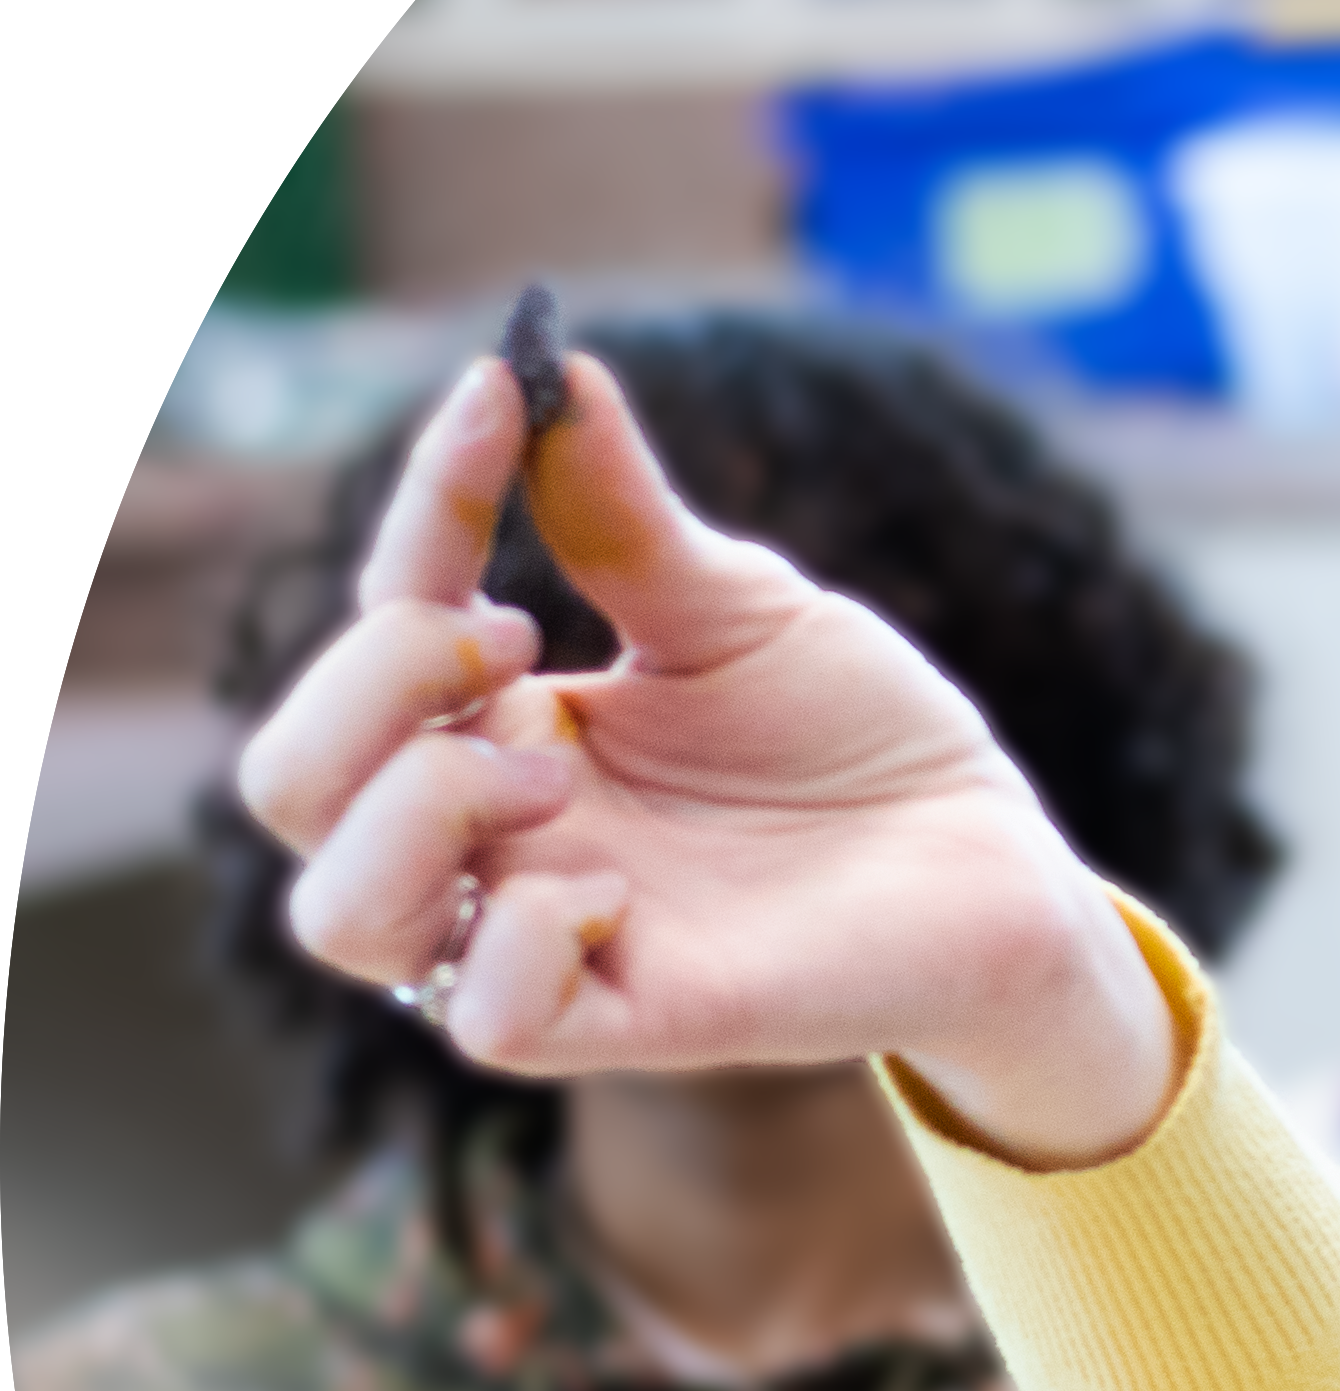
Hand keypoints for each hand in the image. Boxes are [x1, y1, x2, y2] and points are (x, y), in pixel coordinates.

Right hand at [236, 349, 1182, 1165]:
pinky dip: (522, 938)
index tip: (499, 404)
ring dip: (415, 812)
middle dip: (363, 687)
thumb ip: (624, 521)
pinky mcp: (636, 1020)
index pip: (379, 625)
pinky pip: (488, 1020)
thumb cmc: (863, 741)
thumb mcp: (739, 608)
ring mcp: (557, 935)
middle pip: (292, 787)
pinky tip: (617, 890)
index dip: (420, 508)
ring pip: (341, 920)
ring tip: (550, 765)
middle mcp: (500, 838)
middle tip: (514, 640)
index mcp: (506, 728)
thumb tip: (549, 370)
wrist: (995, 856)